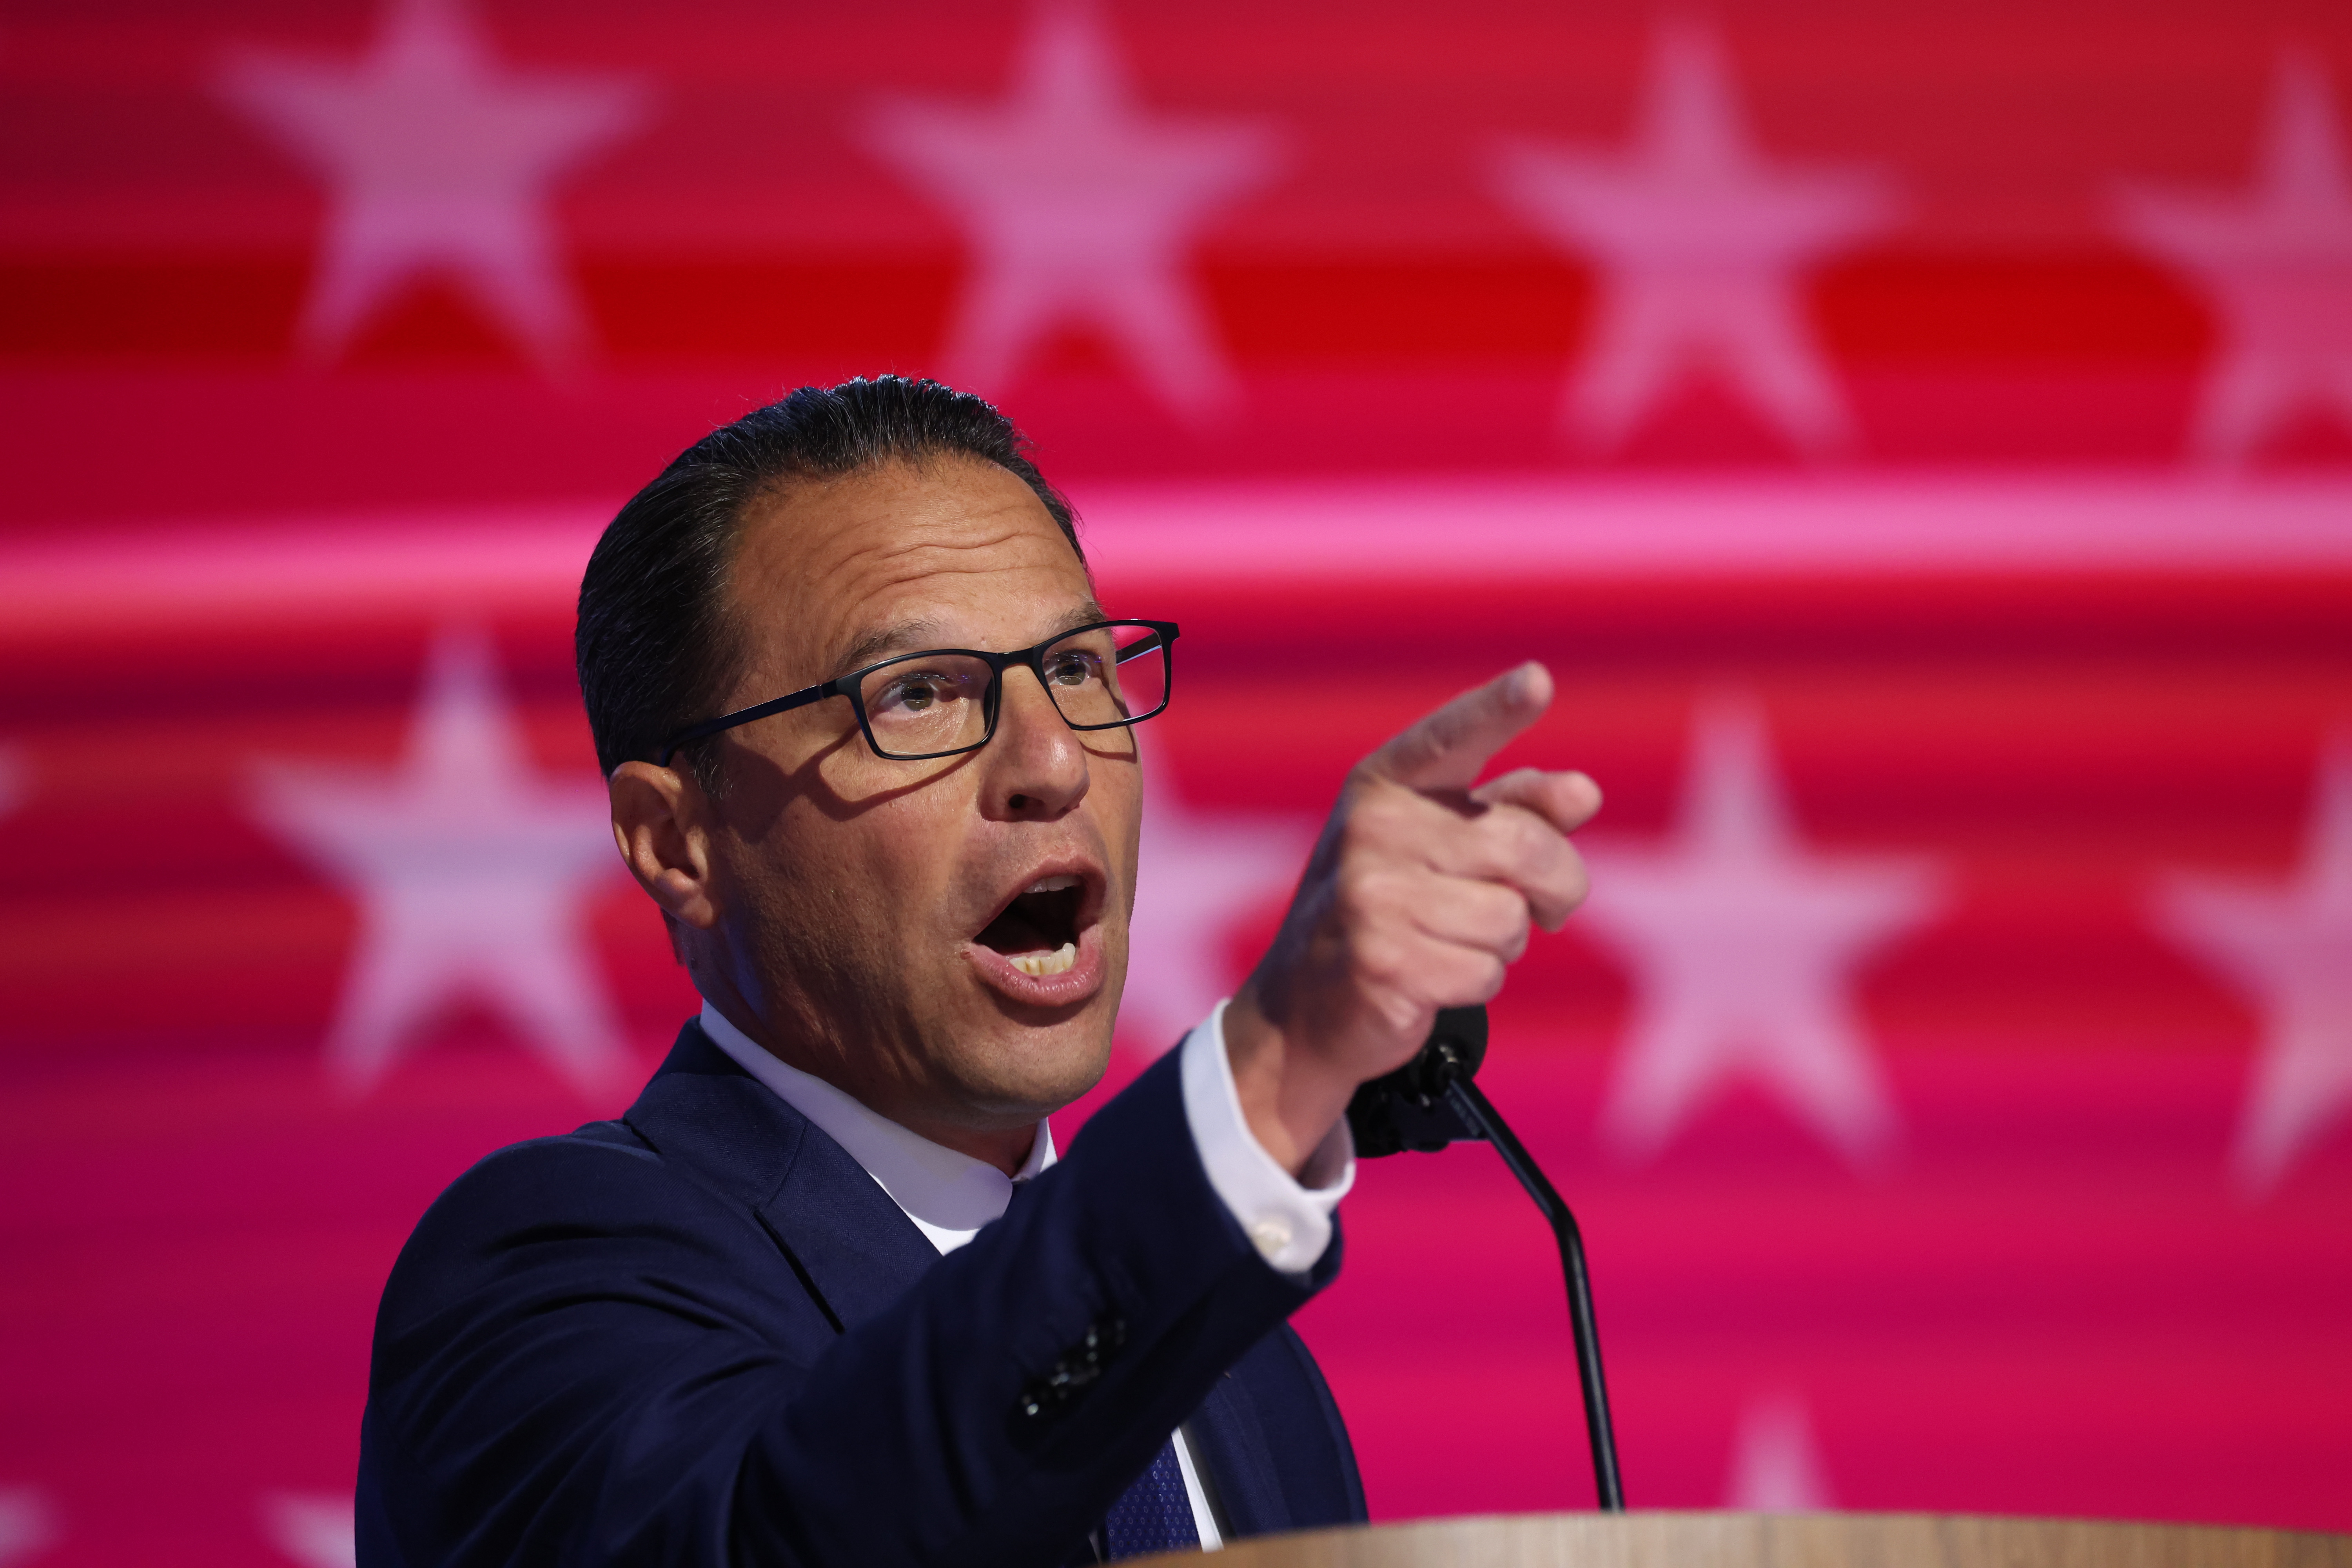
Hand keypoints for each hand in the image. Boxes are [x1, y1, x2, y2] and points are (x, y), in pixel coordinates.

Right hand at [1224, 663, 1600, 1174]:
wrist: (1301, 1003)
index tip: (1538, 680)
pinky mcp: (1381, 961)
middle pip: (1526, 846)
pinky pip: (1486, 972)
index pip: (1451, 737)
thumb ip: (1515, 809)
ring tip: (1455, 941)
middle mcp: (1374, 829)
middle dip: (1554, 888)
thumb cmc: (1388, 908)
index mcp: (1387, 786)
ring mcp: (1371, 895)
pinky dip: (1476, 983)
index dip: (1498, 708)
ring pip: (1511, 919)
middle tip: (1541, 908)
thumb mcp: (1440, 844)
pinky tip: (1433, 977)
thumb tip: (1582, 794)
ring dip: (1505, 944)